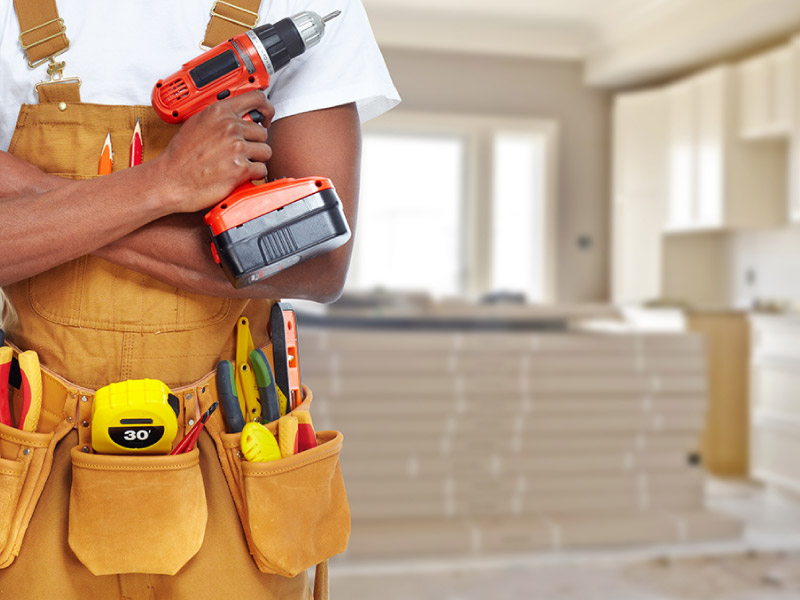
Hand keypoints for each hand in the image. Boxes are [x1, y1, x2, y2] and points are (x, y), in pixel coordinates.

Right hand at [148, 90, 275, 212]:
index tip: (266, 117)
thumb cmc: (180, 156)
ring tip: (239, 164)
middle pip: (262, 132)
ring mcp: (236, 147)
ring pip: (265, 151)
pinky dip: (254, 175)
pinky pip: (262, 170)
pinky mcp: (240, 168)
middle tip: (242, 152)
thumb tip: (237, 116)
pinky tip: (240, 175)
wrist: (171, 180)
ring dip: (256, 159)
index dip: (266, 108)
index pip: (257, 99)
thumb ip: (219, 118)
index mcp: (219, 112)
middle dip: (255, 143)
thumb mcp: (196, 124)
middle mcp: (230, 127)